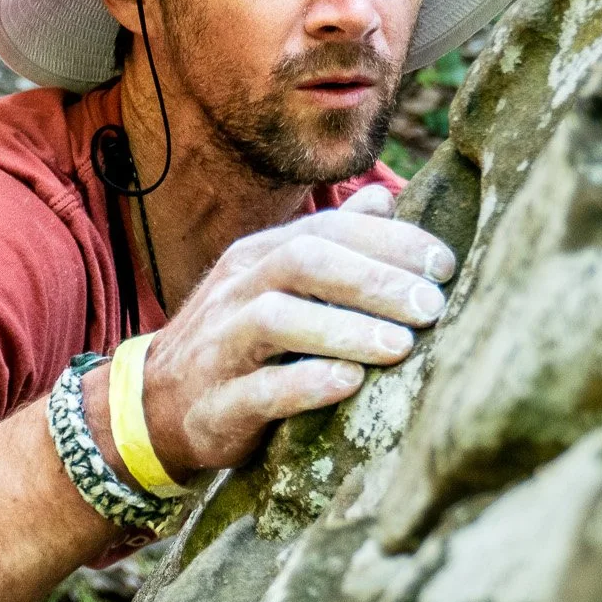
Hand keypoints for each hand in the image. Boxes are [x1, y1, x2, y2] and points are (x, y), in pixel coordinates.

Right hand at [139, 184, 455, 471]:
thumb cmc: (239, 341)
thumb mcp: (275, 283)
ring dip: (345, 329)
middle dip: (373, 280)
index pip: (327, 230)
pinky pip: (259, 389)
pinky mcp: (216, 403)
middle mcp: (236, 291)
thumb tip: (383, 198)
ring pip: (277, 320)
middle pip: (303, 262)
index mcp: (257, 257)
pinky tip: (350, 384)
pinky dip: (305, 384)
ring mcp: (220, 346)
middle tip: (432, 306)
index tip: (444, 266)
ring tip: (402, 346)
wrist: (156, 403)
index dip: (389, 242)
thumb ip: (328, 243)